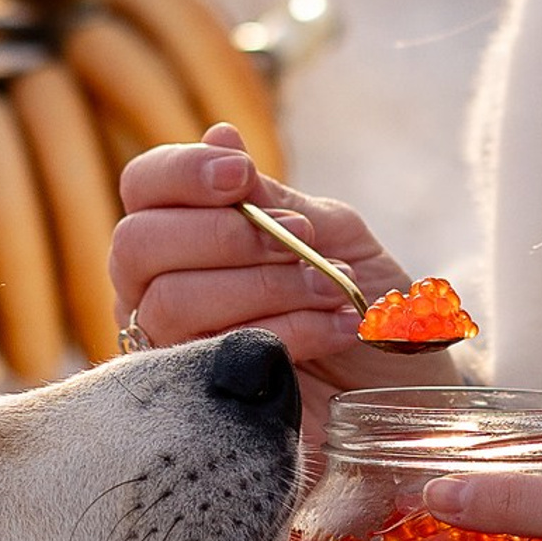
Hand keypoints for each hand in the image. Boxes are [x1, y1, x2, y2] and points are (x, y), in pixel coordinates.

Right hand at [109, 123, 457, 435]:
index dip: (181, 173)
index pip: (143, 186)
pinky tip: (338, 326)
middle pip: (136, 245)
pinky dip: (289, 329)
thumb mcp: (332, 234)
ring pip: (172, 302)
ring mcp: (169, 351)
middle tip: (302, 241)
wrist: (405, 386)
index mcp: (186, 234)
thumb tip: (219, 136)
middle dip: (225, 236)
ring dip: (269, 286)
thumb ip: (273, 199)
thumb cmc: (364, 302)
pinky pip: (214, 353)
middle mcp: (156, 290)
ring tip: (337, 290)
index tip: (240, 176)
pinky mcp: (197, 403)